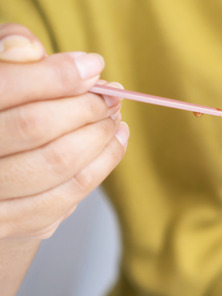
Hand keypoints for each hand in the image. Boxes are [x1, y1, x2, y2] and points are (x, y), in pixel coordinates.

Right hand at [0, 23, 128, 242]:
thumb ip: (7, 61)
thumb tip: (33, 50)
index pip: (6, 87)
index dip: (56, 75)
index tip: (94, 67)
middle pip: (36, 125)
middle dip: (85, 106)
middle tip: (111, 95)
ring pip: (60, 163)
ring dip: (100, 136)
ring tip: (115, 117)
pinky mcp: (11, 224)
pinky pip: (69, 196)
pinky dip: (102, 165)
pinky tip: (114, 142)